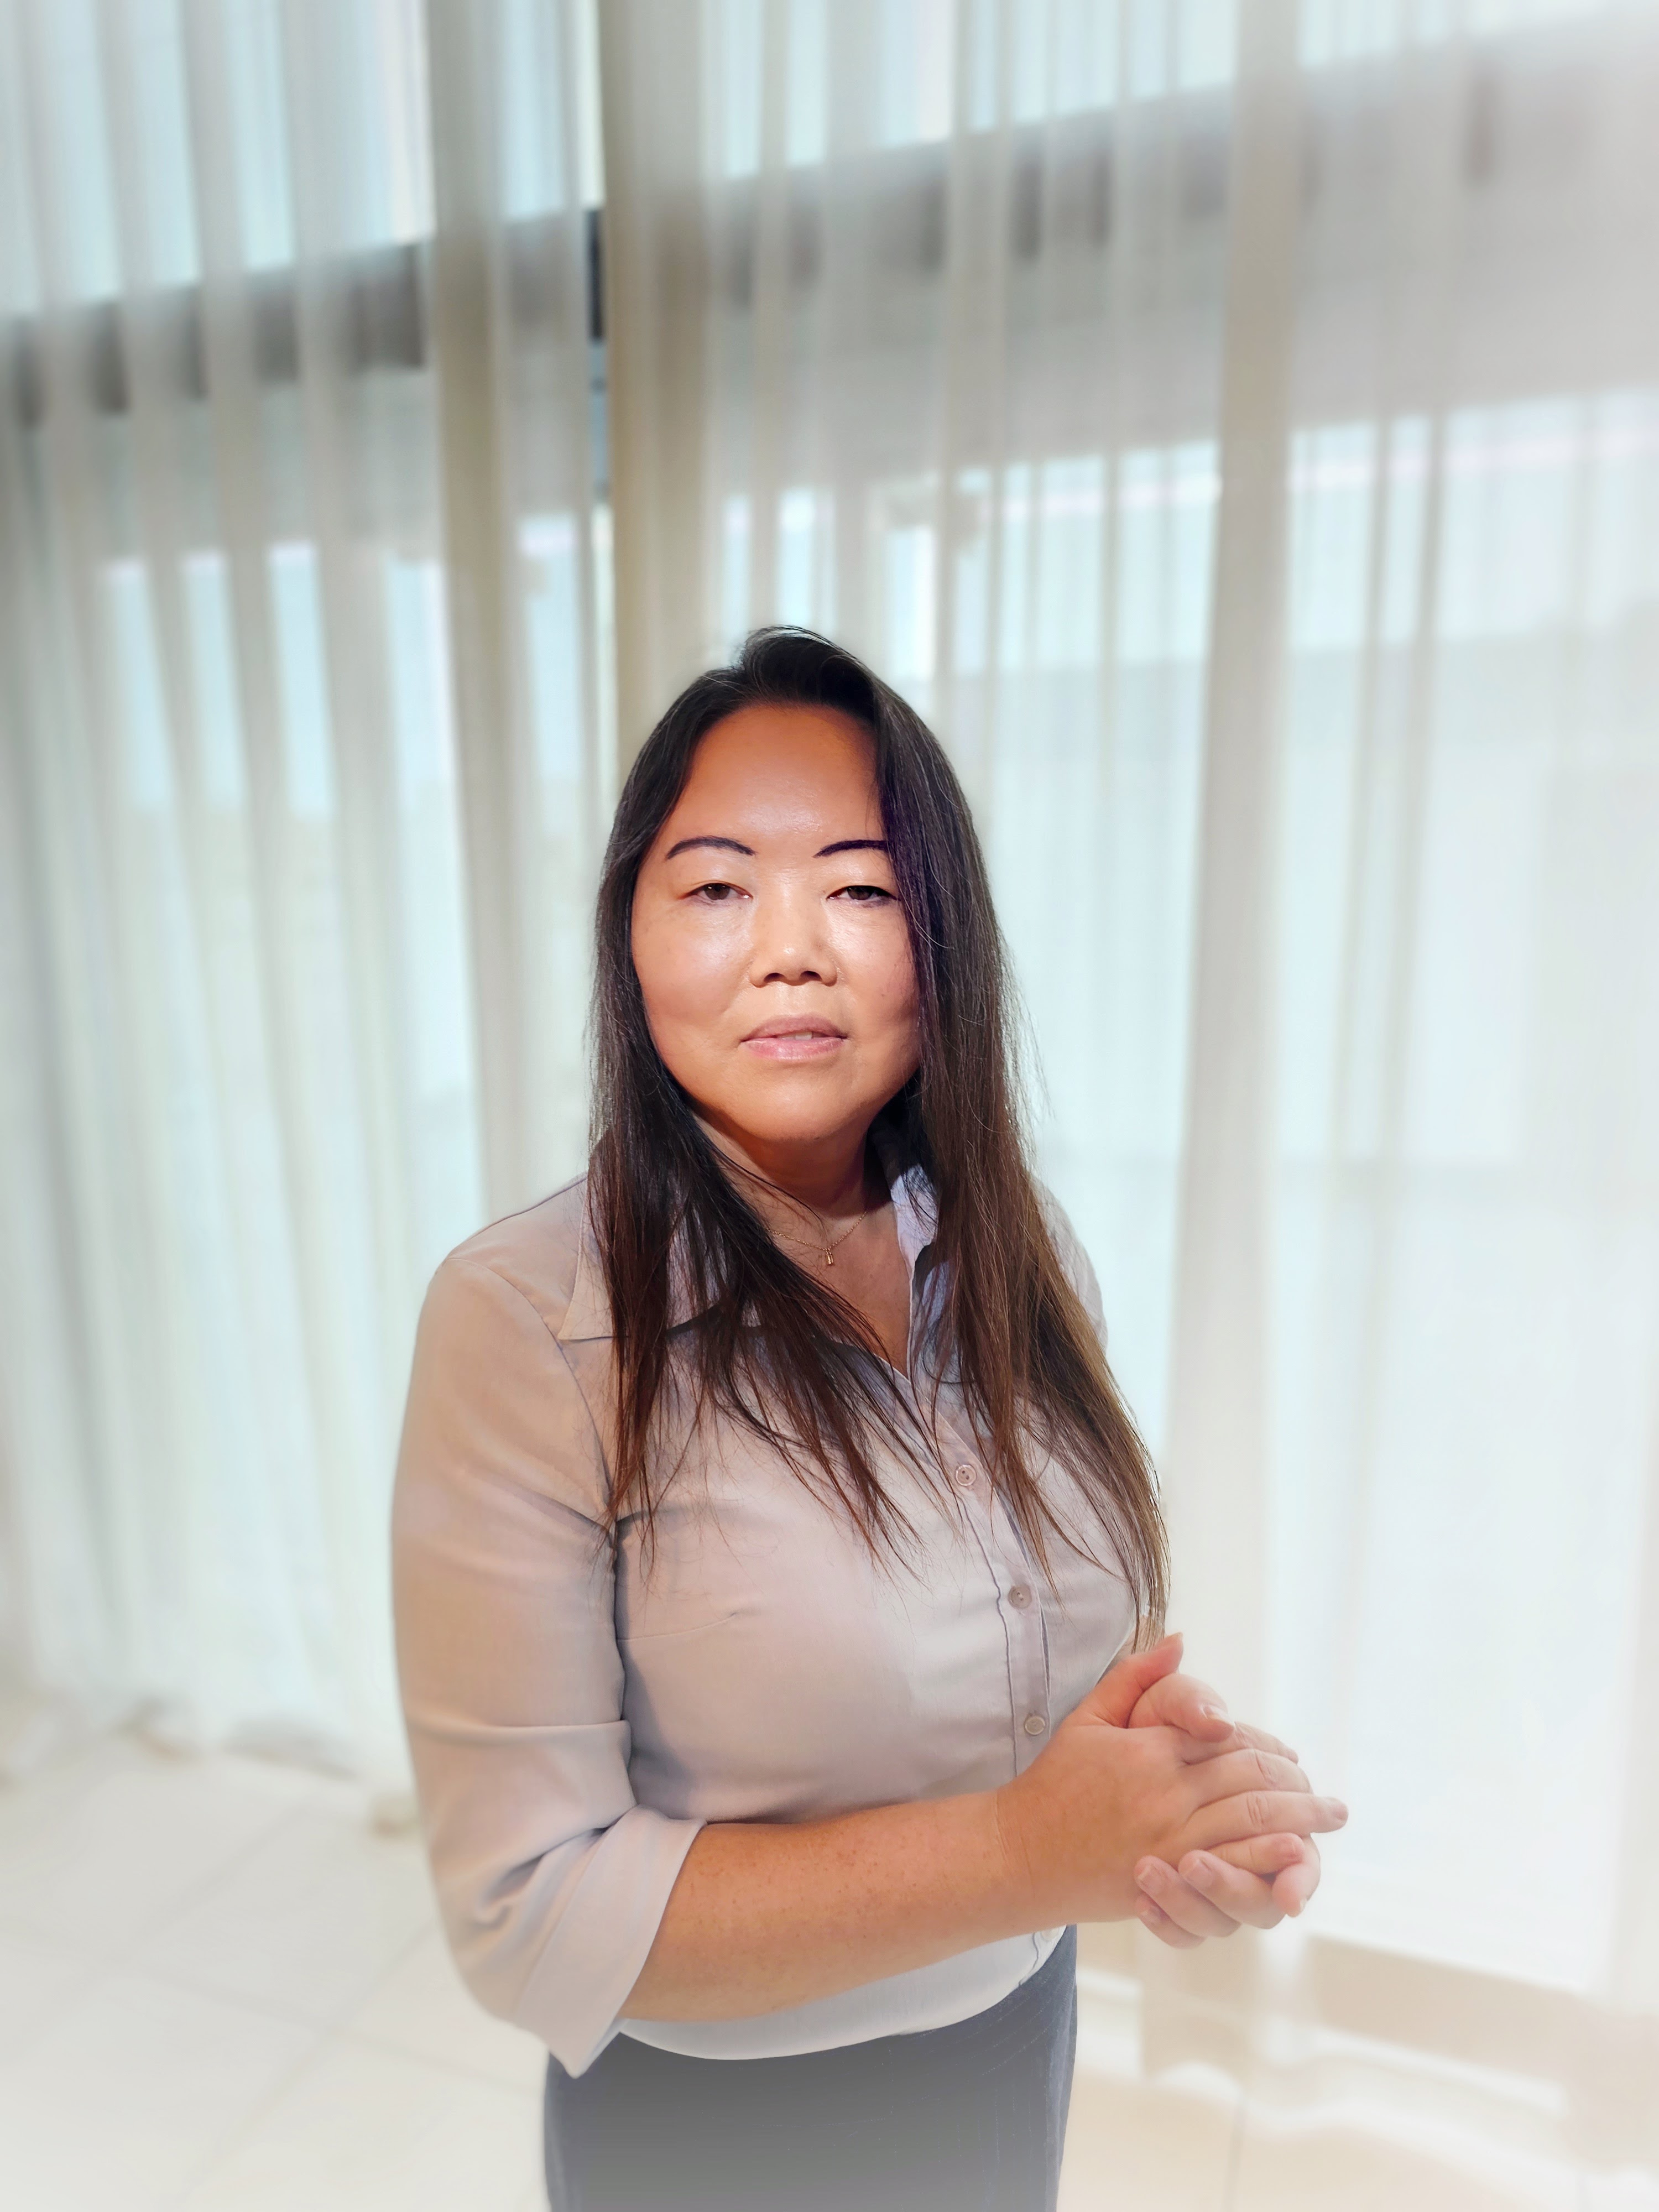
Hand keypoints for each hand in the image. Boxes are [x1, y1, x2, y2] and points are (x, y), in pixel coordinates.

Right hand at [992, 1634, 1346, 1929]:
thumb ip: (1135, 1677)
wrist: (1019, 1853)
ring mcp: (1167, 1842)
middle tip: (1330, 1799)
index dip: (1268, 1748)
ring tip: (1329, 1821)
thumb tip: (1178, 1639)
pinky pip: (1230, 1870)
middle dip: (1297, 1787)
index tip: (1293, 1757)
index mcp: (1149, 1751)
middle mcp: (1164, 1794)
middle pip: (1250, 1782)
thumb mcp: (1088, 1718)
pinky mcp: (1165, 1881)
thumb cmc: (1053, 1784)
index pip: (1229, 1741)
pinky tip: (1294, 1864)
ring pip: (1250, 1823)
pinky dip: (1268, 1863)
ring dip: (1299, 1821)